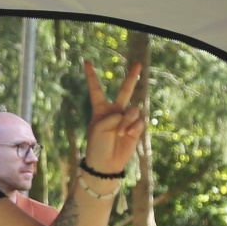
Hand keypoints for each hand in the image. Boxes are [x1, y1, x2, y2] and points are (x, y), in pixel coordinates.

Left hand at [82, 60, 147, 177]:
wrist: (106, 164)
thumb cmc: (98, 145)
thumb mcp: (99, 127)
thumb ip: (114, 116)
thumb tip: (130, 114)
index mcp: (100, 109)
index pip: (96, 89)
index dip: (91, 76)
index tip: (86, 61)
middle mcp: (115, 111)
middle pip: (125, 91)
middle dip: (132, 77)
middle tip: (138, 64)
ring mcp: (126, 119)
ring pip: (133, 110)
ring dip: (127, 121)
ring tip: (120, 132)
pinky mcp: (136, 128)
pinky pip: (139, 121)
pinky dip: (133, 128)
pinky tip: (127, 135)